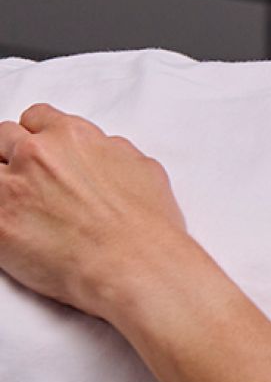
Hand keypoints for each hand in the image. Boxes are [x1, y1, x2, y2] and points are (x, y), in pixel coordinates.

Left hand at [0, 104, 205, 323]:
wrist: (133, 264)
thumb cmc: (145, 224)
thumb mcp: (141, 167)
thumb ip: (108, 151)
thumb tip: (100, 153)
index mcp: (72, 135)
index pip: (35, 117)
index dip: (38, 135)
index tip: (41, 151)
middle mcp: (37, 154)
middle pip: (2, 138)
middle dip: (13, 156)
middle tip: (28, 180)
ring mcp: (11, 188)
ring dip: (4, 184)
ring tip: (20, 204)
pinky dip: (0, 217)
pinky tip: (14, 228)